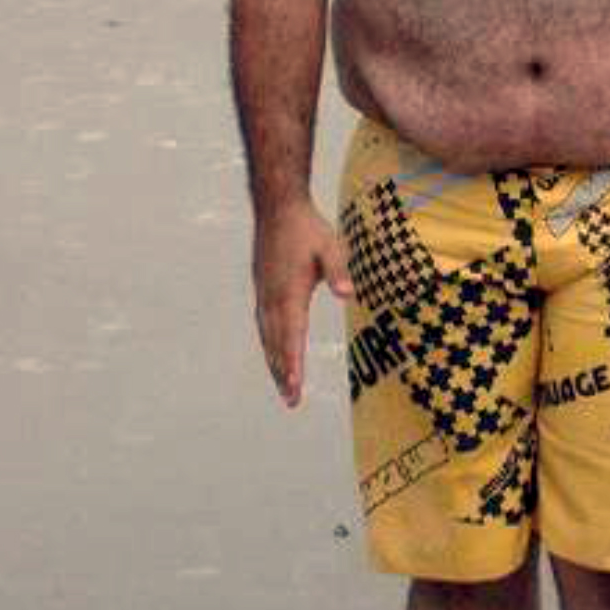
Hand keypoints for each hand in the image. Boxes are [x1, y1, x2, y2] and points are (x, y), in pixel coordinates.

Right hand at [252, 200, 352, 406]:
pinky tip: (274, 352)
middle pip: (277, 342)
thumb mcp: (331, 247)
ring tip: (284, 386)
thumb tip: (347, 293)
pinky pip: (264, 324)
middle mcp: (273, 297)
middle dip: (284, 372)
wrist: (278, 208)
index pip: (292, 334)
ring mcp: (265, 293)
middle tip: (292, 401)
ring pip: (268, 336)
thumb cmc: (308, 228)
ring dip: (275, 362)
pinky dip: (269, 344)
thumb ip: (338, 270)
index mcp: (289, 291)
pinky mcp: (263, 288)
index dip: (293, 362)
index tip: (296, 386)